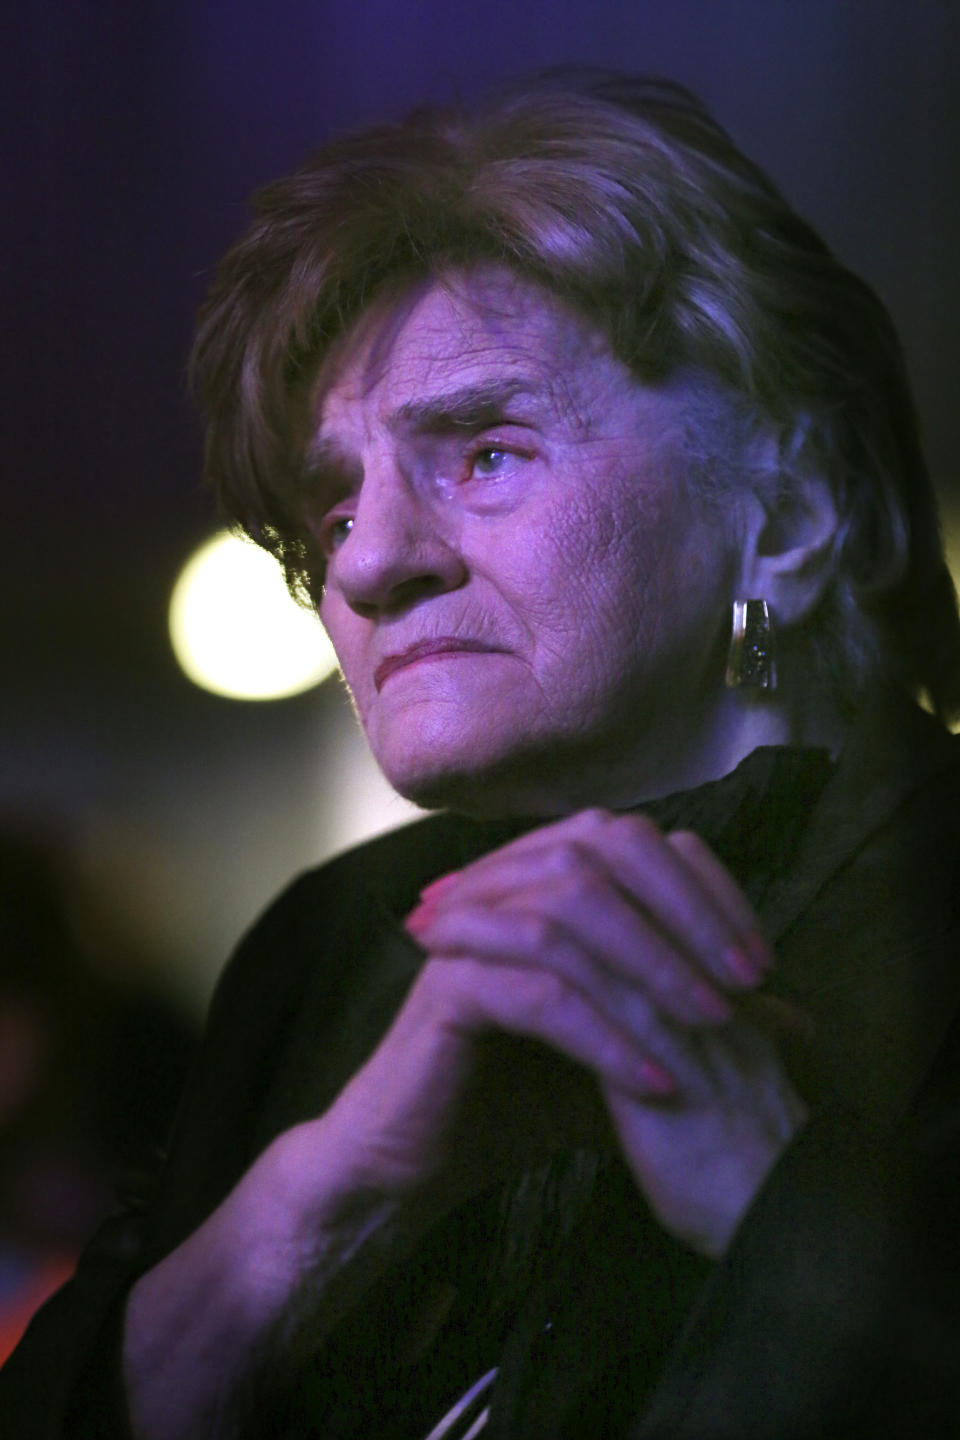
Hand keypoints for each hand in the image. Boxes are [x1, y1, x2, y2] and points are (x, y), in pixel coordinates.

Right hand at [401, 809, 807, 1256]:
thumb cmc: (519, 1098)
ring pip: (566, 911)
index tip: (761, 960)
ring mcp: (467, 933)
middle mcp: (502, 890)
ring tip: (709, 1026)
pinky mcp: (445, 990)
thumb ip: (696, 1024)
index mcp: (541, 885)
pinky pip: (532, 991)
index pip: (635, 843)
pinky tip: (651, 1079)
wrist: (420, 1160)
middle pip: (599, 851)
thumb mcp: (627, 1051)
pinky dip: (602, 1033)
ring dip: (651, 966)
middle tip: (743, 981)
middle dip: (684, 910)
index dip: (706, 887)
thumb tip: (794, 1021)